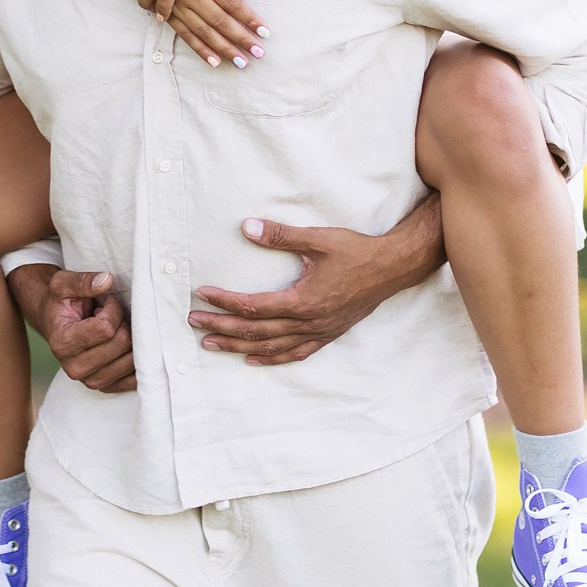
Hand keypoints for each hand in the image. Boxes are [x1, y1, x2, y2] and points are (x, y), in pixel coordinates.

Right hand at [9, 264, 136, 392]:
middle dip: (123, 323)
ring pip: (132, 359)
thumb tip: (107, 280)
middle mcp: (75, 368)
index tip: (107, 302)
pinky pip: (135, 378)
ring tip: (114, 331)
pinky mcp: (106, 388)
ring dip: (130, 339)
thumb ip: (82, 281)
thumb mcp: (63, 283)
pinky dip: (138, 360)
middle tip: (112, 316)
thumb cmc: (61, 302)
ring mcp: (91, 381)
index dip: (113, 309)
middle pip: (122, 343)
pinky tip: (128, 345)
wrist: (56, 323)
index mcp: (62, 343)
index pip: (106, 328)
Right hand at [160, 0, 268, 68]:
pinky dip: (200, 50)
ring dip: (224, 49)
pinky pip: (185, 36)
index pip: (232, 3)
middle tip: (259, 53)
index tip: (265, 32)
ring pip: (204, 32)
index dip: (250, 19)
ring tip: (242, 62)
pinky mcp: (168, 14)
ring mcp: (177, 6)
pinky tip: (215, 62)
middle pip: (221, 21)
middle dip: (242, 39)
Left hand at [187, 206, 443, 365]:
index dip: (225, 301)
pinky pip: (295, 353)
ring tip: (212, 345)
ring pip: (271, 346)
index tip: (203, 294)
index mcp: (303, 301)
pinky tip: (254, 359)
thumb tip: (246, 227)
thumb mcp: (317, 239)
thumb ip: (280, 236)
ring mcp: (318, 332)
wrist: (392, 268)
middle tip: (194, 323)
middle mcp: (308, 322)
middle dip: (223, 327)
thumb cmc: (356, 251)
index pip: (253, 306)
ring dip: (239, 346)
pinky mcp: (328, 334)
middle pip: (256, 330)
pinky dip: (272, 358)